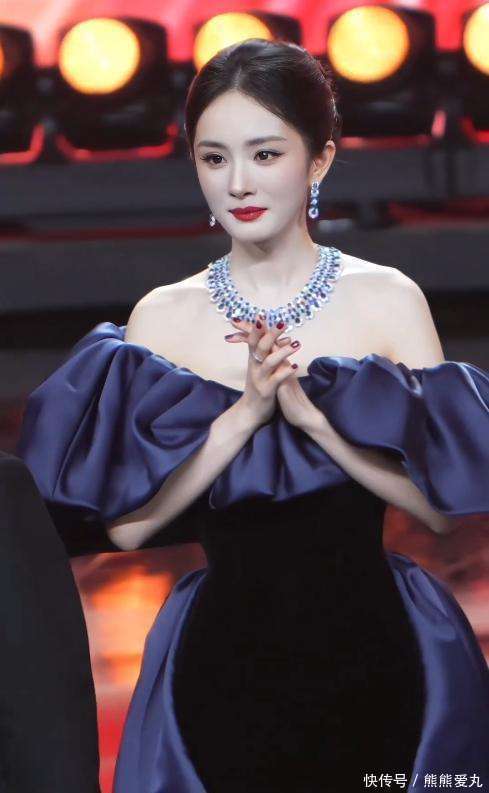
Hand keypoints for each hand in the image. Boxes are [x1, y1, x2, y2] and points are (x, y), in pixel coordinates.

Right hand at [225, 315, 325, 431]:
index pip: (252, 340)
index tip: (262, 316)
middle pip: (260, 347)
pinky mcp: (266, 392)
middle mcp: (254, 368)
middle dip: (271, 334)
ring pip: (269, 362)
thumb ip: (270, 353)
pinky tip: (295, 367)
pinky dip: (285, 373)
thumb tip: (285, 338)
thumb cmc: (259, 387)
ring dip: (282, 352)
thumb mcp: (262, 368)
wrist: (250, 412)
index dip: (257, 329)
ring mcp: (259, 379)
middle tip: (283, 323)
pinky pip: (276, 380)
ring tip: (296, 344)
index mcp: (253, 361)